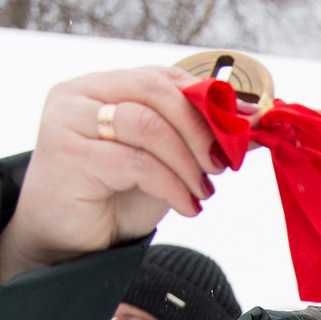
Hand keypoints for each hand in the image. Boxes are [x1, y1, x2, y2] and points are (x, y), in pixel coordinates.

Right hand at [0, 66, 251, 282]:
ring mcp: (68, 122)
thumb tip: (252, 121)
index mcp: (102, 85)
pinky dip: (172, 186)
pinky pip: (136, 163)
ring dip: (188, 162)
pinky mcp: (68, 156)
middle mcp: (80, 95)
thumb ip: (199, 140)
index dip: (208, 99)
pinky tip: (187, 206)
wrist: (68, 243)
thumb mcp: (166, 164)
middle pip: (156, 91)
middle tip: (222, 164)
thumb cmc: (115, 198)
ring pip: (147, 126)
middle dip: (200, 128)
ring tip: (203, 192)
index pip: (163, 77)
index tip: (242, 127)